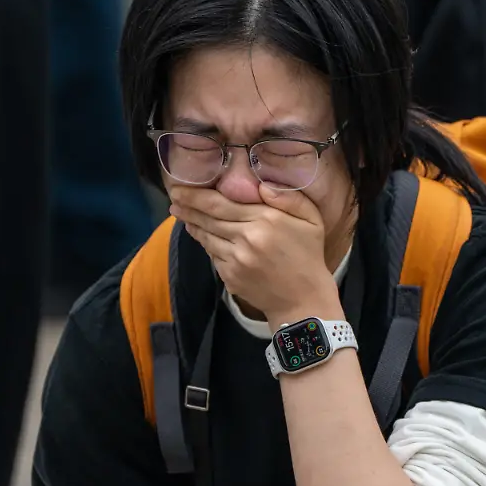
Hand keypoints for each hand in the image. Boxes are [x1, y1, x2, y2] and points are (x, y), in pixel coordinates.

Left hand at [168, 185, 336, 320]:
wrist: (303, 300)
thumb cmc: (308, 255)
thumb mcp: (311, 220)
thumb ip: (290, 198)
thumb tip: (261, 186)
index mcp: (266, 220)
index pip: (221, 203)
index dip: (197, 196)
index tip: (180, 189)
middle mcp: (247, 238)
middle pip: (208, 218)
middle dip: (188, 207)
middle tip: (174, 198)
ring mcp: (236, 259)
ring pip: (207, 236)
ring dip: (192, 224)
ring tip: (180, 213)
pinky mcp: (230, 276)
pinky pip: (213, 254)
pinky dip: (205, 243)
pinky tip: (200, 235)